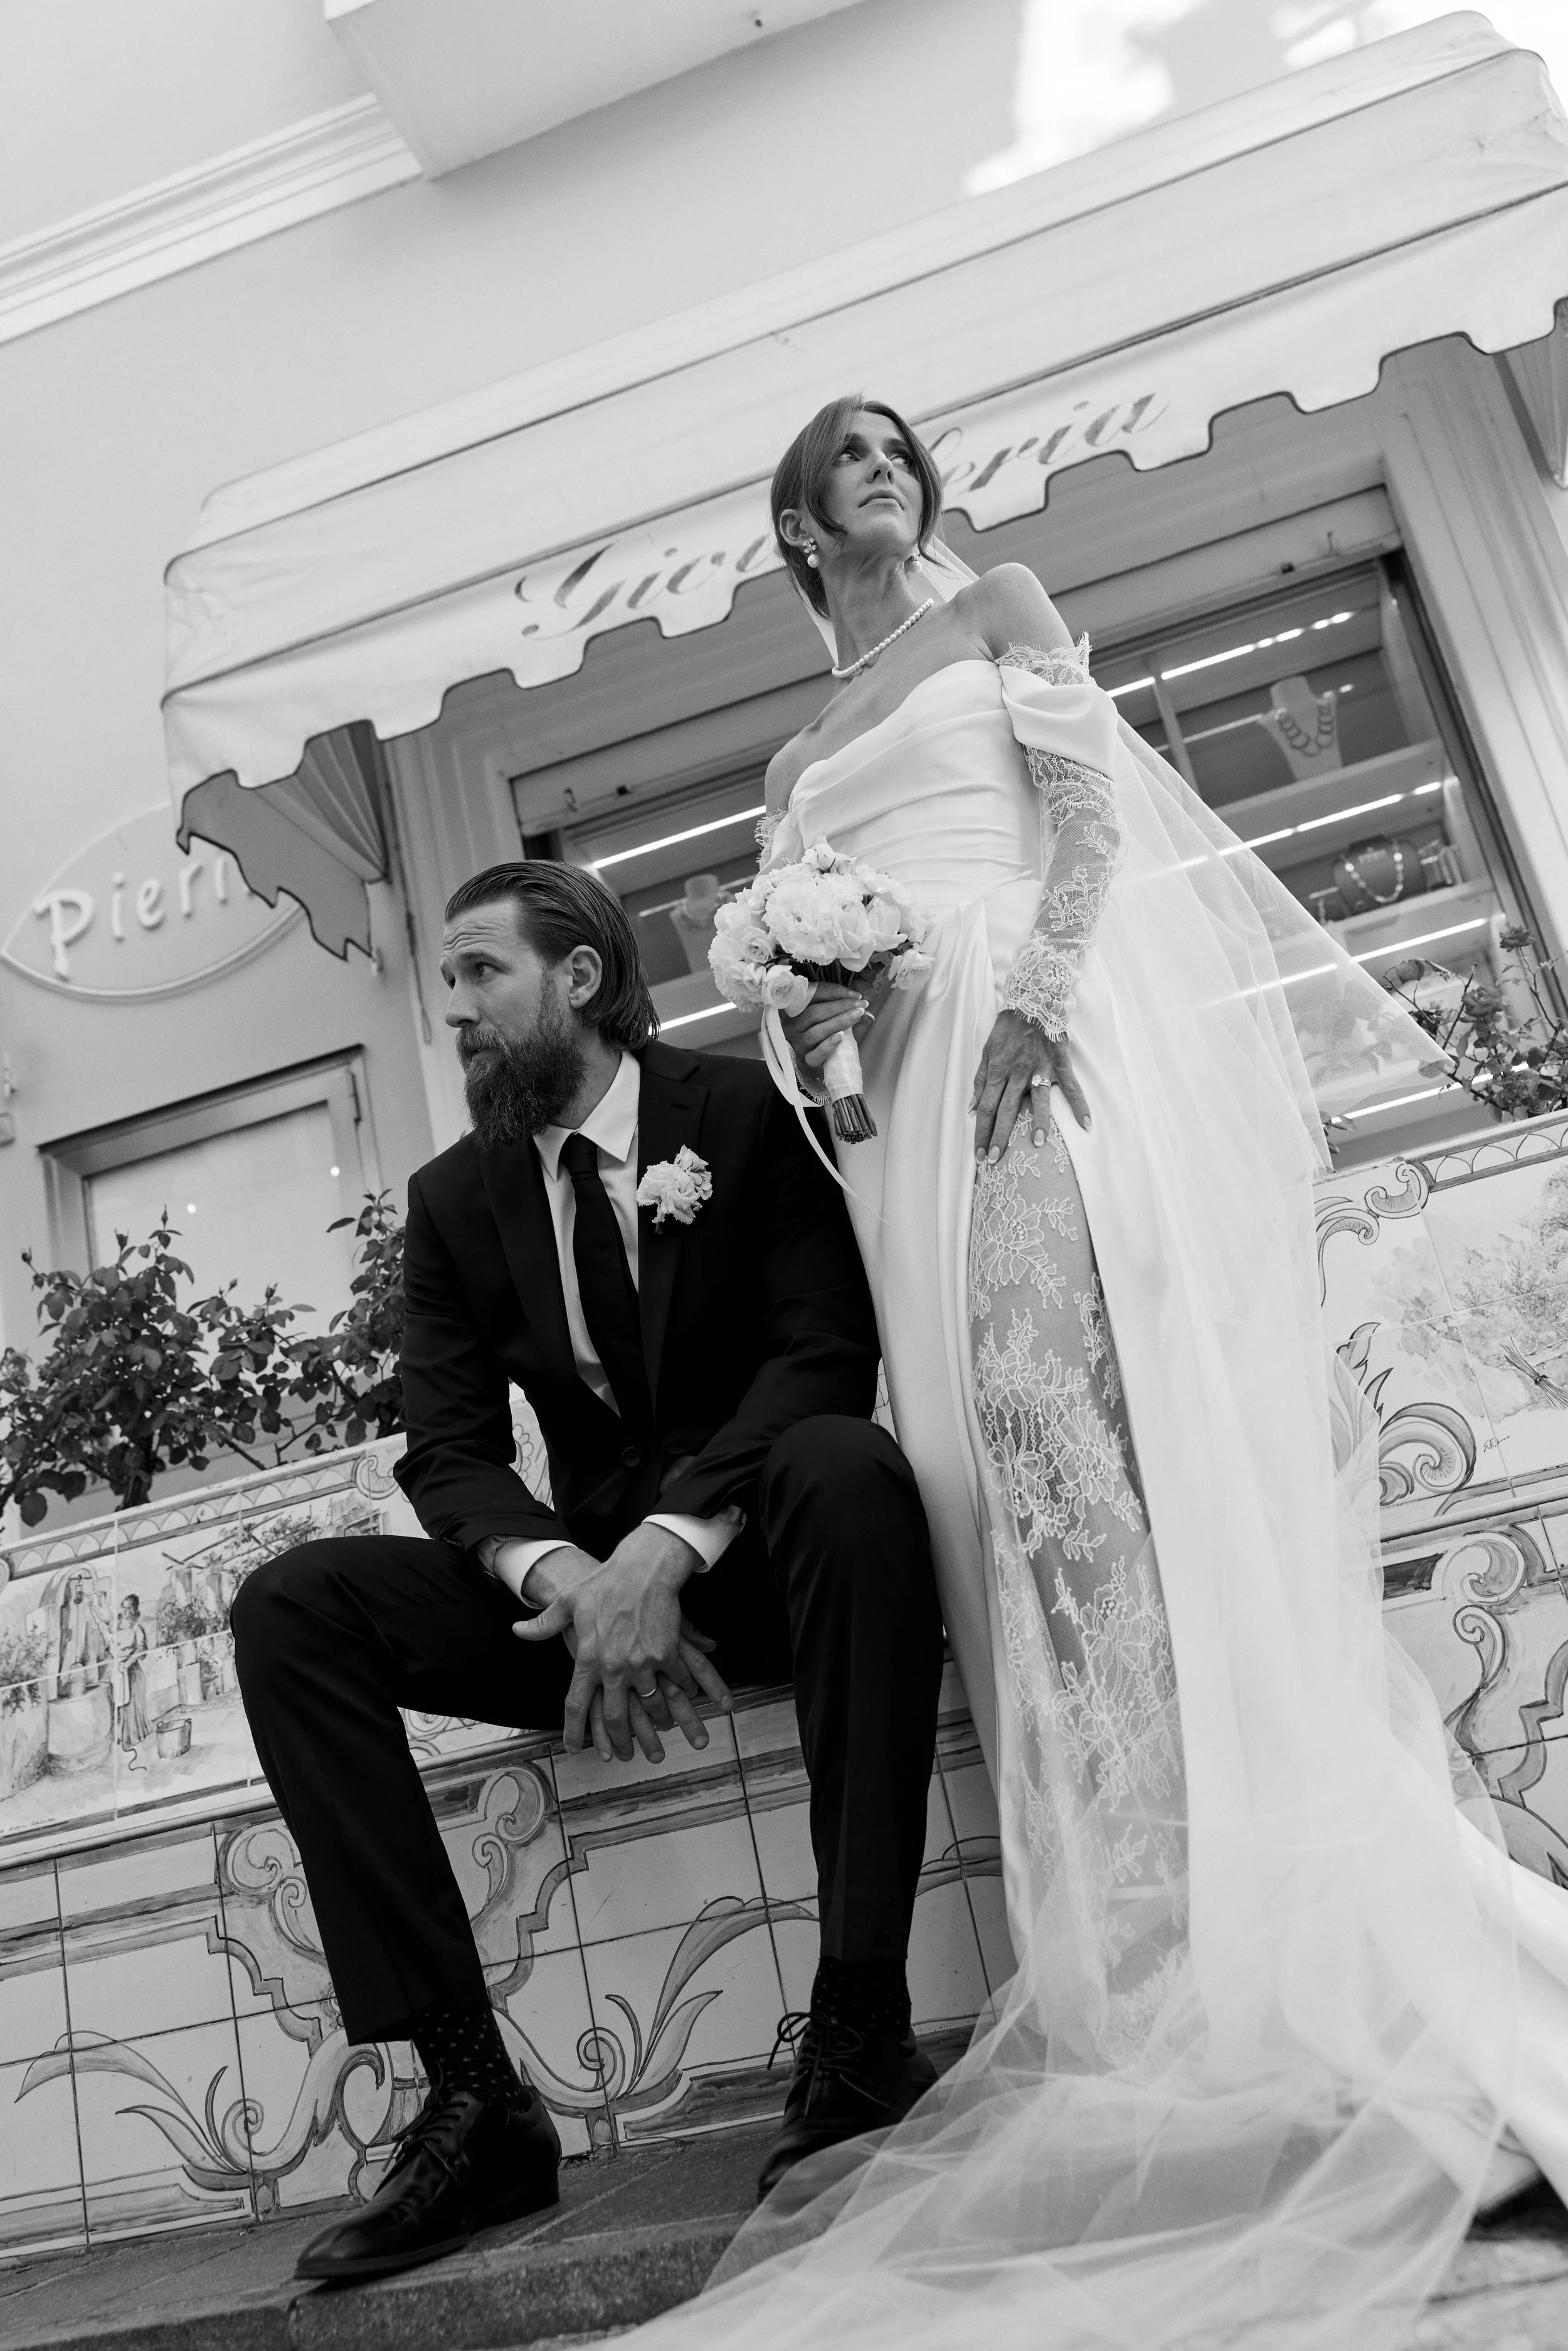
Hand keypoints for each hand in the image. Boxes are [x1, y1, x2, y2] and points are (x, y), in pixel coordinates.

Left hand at [513, 1525, 731, 1761]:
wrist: (643, 1569)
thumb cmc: (604, 1583)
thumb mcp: (568, 1601)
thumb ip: (545, 1623)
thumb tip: (518, 1629)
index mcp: (587, 1658)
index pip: (575, 1703)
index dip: (573, 1730)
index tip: (572, 1748)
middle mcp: (614, 1667)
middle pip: (614, 1716)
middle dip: (618, 1742)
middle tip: (620, 1756)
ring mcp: (641, 1664)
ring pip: (647, 1706)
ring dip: (653, 1726)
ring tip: (656, 1738)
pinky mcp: (665, 1655)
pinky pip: (672, 1683)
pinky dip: (678, 1695)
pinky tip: (681, 1703)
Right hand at [778, 971, 888, 1070]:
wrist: (824, 1065)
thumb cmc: (828, 1033)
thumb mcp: (832, 1016)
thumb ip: (843, 1008)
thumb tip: (863, 1005)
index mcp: (795, 1010)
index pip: (812, 995)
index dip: (834, 992)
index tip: (855, 995)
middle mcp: (793, 1025)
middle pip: (814, 1012)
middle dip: (840, 1006)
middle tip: (860, 1005)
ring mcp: (798, 1043)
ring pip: (816, 1031)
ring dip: (839, 1022)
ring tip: (857, 1016)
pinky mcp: (805, 1059)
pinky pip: (816, 1053)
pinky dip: (829, 1044)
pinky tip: (841, 1036)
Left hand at [970, 1012, 1089, 1162]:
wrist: (1033, 1000)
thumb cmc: (1008, 1027)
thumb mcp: (987, 1051)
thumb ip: (980, 1081)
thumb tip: (972, 1109)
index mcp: (998, 1071)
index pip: (986, 1107)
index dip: (981, 1131)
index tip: (979, 1153)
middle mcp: (1018, 1072)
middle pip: (1006, 1109)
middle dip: (1000, 1136)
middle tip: (995, 1160)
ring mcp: (1041, 1068)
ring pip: (1038, 1100)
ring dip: (1038, 1122)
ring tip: (1036, 1144)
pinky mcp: (1060, 1064)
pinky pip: (1072, 1086)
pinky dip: (1080, 1104)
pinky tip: (1086, 1123)